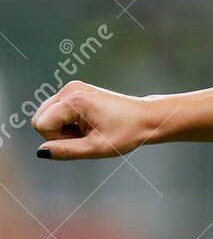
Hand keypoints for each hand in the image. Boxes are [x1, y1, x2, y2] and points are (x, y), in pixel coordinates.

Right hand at [32, 81, 159, 159]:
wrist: (146, 118)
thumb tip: (41, 152)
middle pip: (41, 118)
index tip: (83, 138)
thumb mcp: (97, 147)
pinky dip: (68, 122)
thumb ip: (67, 151)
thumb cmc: (127, 132)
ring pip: (47, 115)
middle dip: (59, 133)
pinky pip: (56, 111)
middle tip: (87, 135)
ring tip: (89, 129)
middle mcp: (70, 89)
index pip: (41, 125)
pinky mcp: (74, 90)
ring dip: (64, 128)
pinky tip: (88, 123)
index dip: (58, 139)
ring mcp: (71, 87)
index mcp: (74, 100)